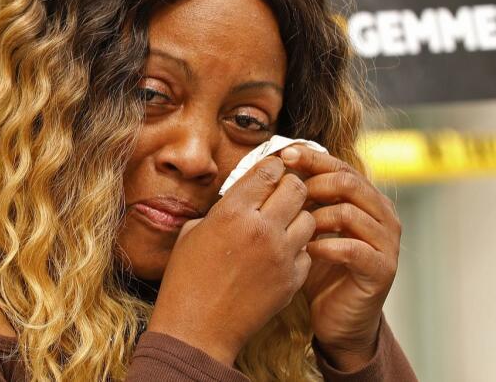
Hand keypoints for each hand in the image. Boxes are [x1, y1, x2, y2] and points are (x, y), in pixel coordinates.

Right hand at [148, 156, 315, 365]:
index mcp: (232, 212)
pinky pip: (308, 251)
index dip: (272, 166)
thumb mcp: (192, 232)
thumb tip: (241, 198)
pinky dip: (297, 248)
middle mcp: (262, 229)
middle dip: (290, 186)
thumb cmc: (186, 279)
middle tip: (280, 194)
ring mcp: (281, 256)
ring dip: (297, 217)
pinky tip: (279, 253)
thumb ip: (221, 210)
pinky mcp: (292, 280)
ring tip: (281, 225)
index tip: (270, 170)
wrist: (197, 328)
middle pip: (297, 188)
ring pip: (310, 218)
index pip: (270, 170)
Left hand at [280, 146, 400, 370]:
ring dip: (315, 217)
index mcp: (366, 198)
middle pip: (348, 181)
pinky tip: (306, 251)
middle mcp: (382, 215)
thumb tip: (270, 165)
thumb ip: (300, 198)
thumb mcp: (307, 225)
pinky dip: (326, 247)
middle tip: (286, 195)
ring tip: (293, 228)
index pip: (340, 166)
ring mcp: (386, 242)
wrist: (336, 316)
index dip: (312, 158)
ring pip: (349, 212)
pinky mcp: (382, 269)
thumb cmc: (318, 265)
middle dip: (312, 183)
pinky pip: (354, 249)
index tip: (283, 155)